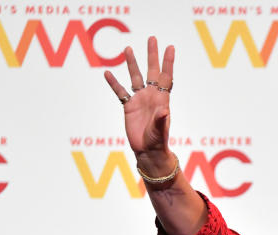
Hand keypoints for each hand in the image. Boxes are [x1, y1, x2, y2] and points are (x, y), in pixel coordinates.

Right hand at [103, 36, 175, 174]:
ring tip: (128, 48)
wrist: (147, 152)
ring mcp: (140, 100)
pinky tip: (107, 73)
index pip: (166, 77)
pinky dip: (114, 83)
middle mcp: (151, 96)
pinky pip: (120, 92)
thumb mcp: (160, 131)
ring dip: (132, 63)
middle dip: (152, 55)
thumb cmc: (157, 142)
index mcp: (162, 100)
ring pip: (135, 77)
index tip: (170, 47)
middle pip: (152, 71)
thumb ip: (161, 121)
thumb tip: (165, 111)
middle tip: (152, 38)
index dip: (168, 62)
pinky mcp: (128, 107)